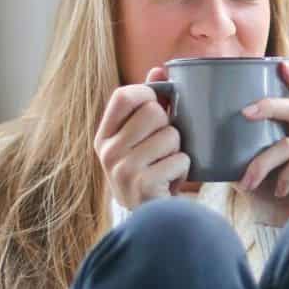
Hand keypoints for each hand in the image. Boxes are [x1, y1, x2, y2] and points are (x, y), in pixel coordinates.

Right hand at [94, 65, 188, 209]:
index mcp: (104, 136)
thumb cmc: (149, 171)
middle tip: (164, 146)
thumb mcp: (141, 138)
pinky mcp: (143, 185)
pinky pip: (180, 159)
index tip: (158, 106)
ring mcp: (123, 169)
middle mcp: (108, 151)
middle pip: (154, 112)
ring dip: (179, 150)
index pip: (124, 95)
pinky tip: (171, 181)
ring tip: (167, 165)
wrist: (149, 219)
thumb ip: (149, 103)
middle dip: (169, 127)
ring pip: (171, 135)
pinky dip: (184, 169)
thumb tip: (159, 69)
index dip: (148, 94)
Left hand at [237, 61, 288, 225]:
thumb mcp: (251, 171)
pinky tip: (278, 191)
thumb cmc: (273, 203)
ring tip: (246, 182)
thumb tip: (203, 133)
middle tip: (244, 113)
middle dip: (271, 105)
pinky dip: (282, 177)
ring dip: (262, 162)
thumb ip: (239, 151)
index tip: (281, 65)